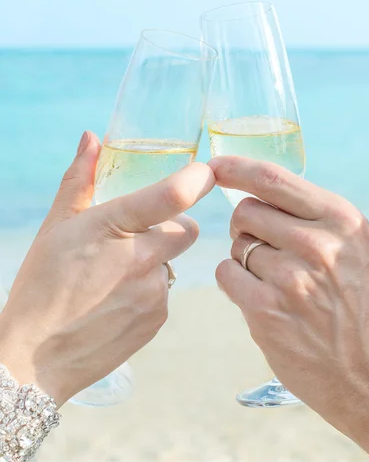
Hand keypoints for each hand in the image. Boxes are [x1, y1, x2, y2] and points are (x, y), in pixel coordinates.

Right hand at [0, 132, 214, 405]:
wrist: (35, 356)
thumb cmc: (40, 285)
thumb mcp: (55, 224)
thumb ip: (80, 178)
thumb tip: (91, 139)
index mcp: (115, 226)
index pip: (172, 195)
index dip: (197, 179)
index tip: (208, 171)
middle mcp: (142, 258)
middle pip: (187, 229)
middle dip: (171, 227)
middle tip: (137, 235)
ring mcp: (153, 292)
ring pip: (173, 262)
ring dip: (154, 261)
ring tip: (113, 276)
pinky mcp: (157, 319)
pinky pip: (164, 293)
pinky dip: (148, 291)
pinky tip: (116, 301)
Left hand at [210, 156, 368, 460]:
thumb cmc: (360, 306)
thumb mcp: (352, 247)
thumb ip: (310, 217)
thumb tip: (254, 191)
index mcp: (341, 220)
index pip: (274, 179)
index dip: (237, 167)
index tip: (215, 164)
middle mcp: (318, 244)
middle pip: (246, 210)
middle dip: (248, 226)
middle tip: (267, 249)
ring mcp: (291, 279)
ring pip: (236, 244)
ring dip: (245, 258)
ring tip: (277, 282)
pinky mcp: (267, 311)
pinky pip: (226, 273)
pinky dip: (235, 281)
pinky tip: (261, 297)